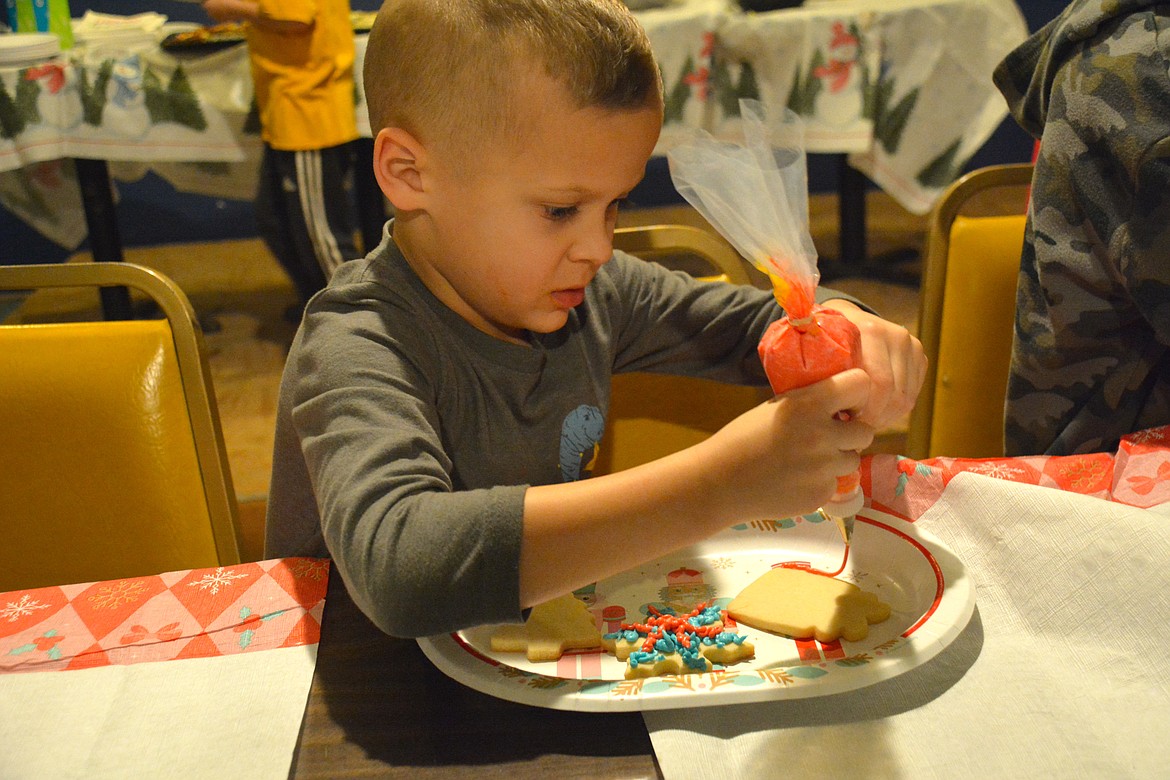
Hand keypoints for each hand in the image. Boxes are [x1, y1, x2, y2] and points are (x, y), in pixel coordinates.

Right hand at [700, 368, 873, 522]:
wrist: (720, 482)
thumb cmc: (742, 439)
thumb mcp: (775, 408)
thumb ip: (809, 403)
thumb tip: (841, 403)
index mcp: (808, 405)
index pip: (861, 384)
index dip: (855, 394)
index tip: (844, 404)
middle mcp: (823, 435)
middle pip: (866, 431)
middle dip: (850, 433)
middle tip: (829, 436)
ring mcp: (824, 469)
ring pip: (853, 459)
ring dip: (837, 459)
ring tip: (807, 460)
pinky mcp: (821, 494)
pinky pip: (835, 483)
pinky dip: (820, 482)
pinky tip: (795, 479)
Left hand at [820, 299, 925, 429]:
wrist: (847, 319)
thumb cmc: (824, 339)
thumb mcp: (813, 346)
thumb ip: (809, 362)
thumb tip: (807, 397)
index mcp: (870, 330)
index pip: (879, 383)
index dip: (864, 411)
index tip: (843, 421)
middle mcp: (896, 336)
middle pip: (895, 396)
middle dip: (874, 418)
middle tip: (852, 427)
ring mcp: (911, 346)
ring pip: (906, 400)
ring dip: (883, 417)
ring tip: (860, 420)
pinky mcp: (919, 357)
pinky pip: (911, 397)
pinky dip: (893, 411)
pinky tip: (873, 411)